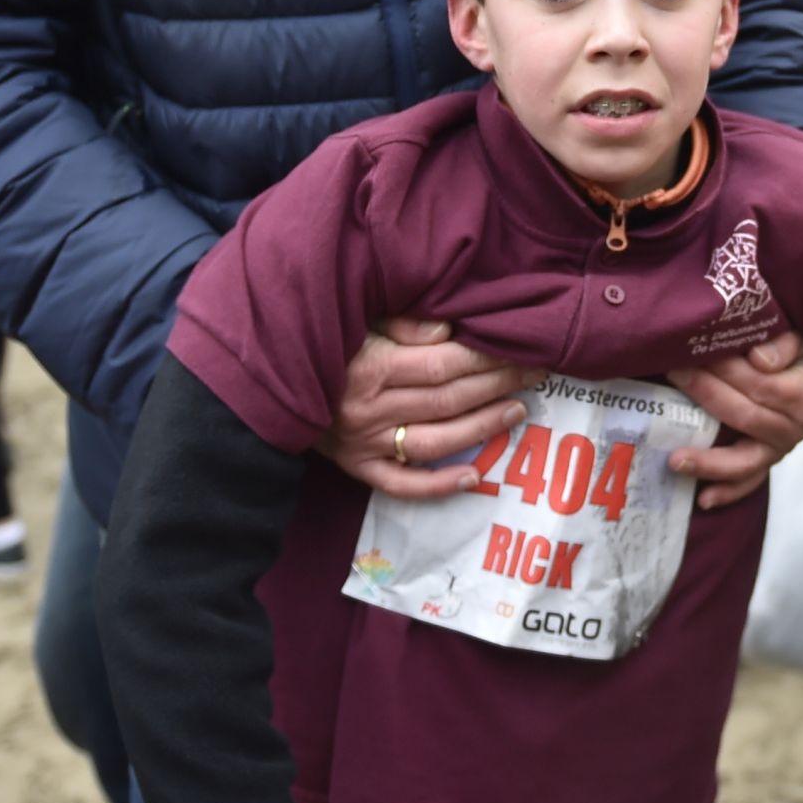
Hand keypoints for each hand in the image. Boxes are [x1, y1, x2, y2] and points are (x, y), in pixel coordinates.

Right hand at [321, 317, 534, 498]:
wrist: (267, 382)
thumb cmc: (321, 339)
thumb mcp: (355, 318)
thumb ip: (400, 323)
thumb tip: (448, 331)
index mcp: (371, 367)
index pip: (443, 365)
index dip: (487, 358)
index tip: (521, 348)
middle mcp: (370, 410)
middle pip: (448, 400)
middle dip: (498, 385)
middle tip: (535, 373)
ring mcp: (365, 444)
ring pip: (436, 442)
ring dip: (482, 427)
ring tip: (518, 410)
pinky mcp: (357, 468)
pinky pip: (403, 485)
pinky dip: (440, 485)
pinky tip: (476, 477)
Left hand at [667, 329, 802, 509]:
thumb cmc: (801, 354)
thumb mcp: (801, 340)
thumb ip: (784, 345)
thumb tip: (759, 358)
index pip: (763, 384)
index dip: (730, 369)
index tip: (698, 350)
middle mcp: (796, 428)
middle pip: (746, 417)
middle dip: (706, 394)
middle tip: (674, 372)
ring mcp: (779, 450)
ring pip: (744, 460)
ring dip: (708, 461)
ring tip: (674, 459)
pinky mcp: (765, 462)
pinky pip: (747, 482)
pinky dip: (726, 492)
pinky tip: (702, 499)